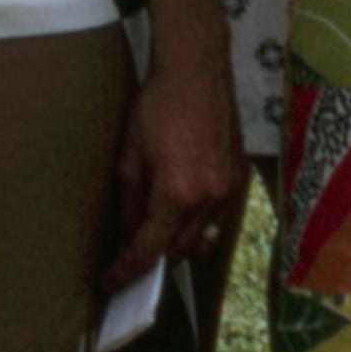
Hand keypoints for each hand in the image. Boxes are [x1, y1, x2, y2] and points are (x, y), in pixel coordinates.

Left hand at [105, 52, 246, 284]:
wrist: (197, 68)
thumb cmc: (157, 106)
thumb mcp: (130, 156)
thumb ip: (130, 202)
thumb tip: (129, 233)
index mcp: (178, 194)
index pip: (149, 249)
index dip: (127, 270)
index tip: (110, 282)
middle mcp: (210, 198)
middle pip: (179, 250)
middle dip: (153, 259)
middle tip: (128, 259)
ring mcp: (230, 189)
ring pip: (201, 235)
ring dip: (176, 241)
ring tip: (153, 234)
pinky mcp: (240, 175)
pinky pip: (217, 213)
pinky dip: (196, 219)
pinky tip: (180, 209)